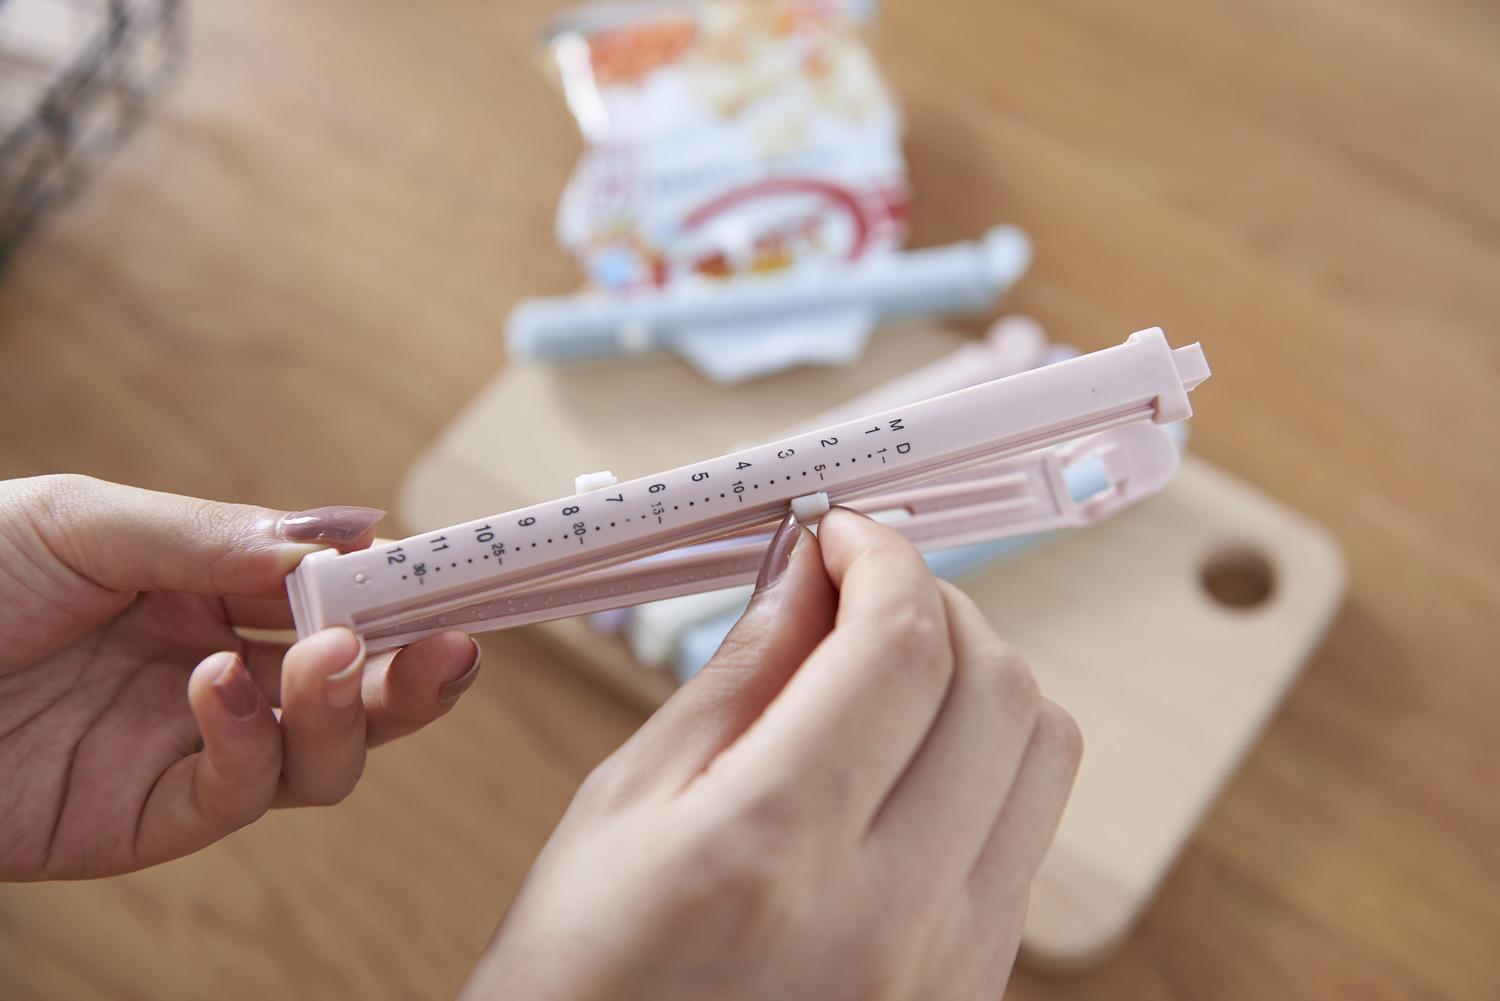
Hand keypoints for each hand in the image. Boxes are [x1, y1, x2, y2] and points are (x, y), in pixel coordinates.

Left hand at [0, 475, 479, 879]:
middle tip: (452, 642)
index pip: (339, 597)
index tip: (463, 574)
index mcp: (215, 592)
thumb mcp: (88, 520)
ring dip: (344, 707)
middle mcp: (221, 671)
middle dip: (414, 670)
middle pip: (357, 689)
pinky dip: (249, 740)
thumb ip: (220, 534)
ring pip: (323, 756)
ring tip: (323, 650)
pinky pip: (237, 794)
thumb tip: (358, 527)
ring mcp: (190, 747)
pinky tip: (215, 683)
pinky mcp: (147, 817)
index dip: (406, 590)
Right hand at [463, 508, 1081, 999]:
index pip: (900, 646)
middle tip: (861, 588)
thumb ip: (737, 676)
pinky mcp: (972, 995)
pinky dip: (982, 763)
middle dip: (935, 602)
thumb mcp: (622, 810)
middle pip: (999, 687)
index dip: (882, 557)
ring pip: (1042, 755)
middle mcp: (891, 918)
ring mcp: (949, 969)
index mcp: (774, 852)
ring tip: (886, 671)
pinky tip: (902, 762)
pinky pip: (1026, 836)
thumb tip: (805, 575)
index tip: (842, 534)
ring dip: (975, 678)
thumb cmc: (577, 989)